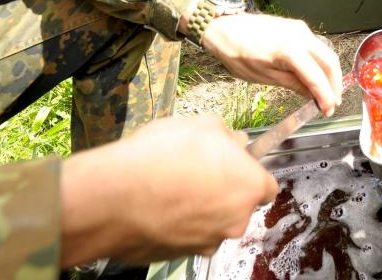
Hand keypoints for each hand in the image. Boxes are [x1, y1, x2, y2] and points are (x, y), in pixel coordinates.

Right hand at [60, 115, 277, 266]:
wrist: (114, 196)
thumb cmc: (161, 157)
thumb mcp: (201, 124)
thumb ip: (225, 134)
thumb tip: (233, 140)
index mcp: (250, 186)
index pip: (266, 186)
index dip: (247, 173)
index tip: (232, 164)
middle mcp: (235, 220)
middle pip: (238, 206)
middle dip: (222, 190)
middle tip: (196, 171)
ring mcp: (208, 242)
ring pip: (211, 223)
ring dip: (198, 208)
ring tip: (170, 186)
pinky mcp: (180, 256)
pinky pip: (186, 236)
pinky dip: (177, 224)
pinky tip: (157, 205)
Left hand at [203, 13, 343, 115]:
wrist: (224, 28)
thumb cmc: (238, 54)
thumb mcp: (265, 77)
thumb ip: (293, 85)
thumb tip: (312, 96)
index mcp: (291, 49)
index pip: (317, 77)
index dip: (325, 96)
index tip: (328, 111)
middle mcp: (301, 35)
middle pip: (329, 62)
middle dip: (334, 84)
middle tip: (332, 104)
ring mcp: (300, 28)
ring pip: (325, 52)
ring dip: (329, 73)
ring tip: (326, 93)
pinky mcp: (297, 27)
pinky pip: (315, 46)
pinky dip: (319, 62)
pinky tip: (315, 76)